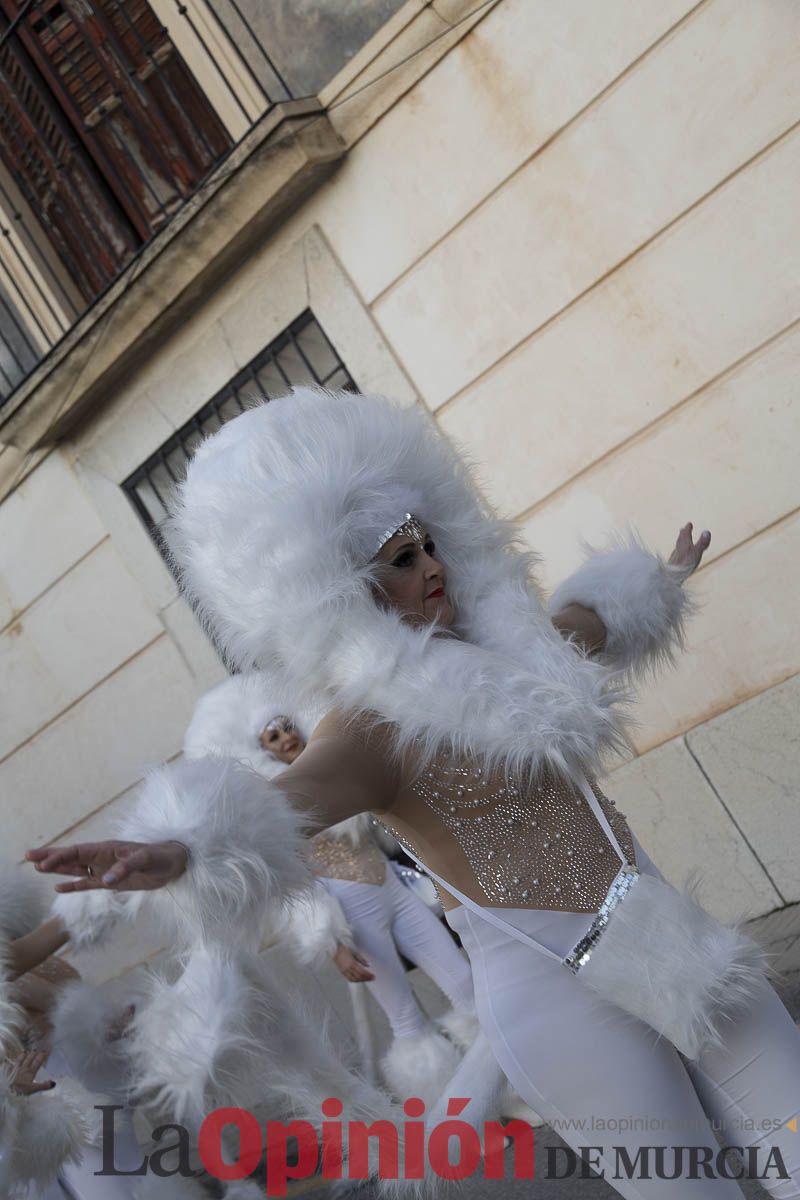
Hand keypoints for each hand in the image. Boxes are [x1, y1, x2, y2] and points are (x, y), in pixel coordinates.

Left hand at [9, 1050, 54, 1094]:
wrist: (5, 1090)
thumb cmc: (19, 1091)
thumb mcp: (33, 1090)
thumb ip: (43, 1086)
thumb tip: (53, 1083)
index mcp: (30, 1073)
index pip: (37, 1062)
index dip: (41, 1056)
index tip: (45, 1051)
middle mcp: (23, 1069)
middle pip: (29, 1059)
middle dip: (33, 1054)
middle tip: (36, 1050)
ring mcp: (14, 1069)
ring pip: (19, 1060)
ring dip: (22, 1056)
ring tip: (25, 1052)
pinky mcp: (6, 1071)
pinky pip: (8, 1065)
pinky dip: (9, 1062)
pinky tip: (8, 1061)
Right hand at [26, 840, 188, 892]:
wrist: (175, 864)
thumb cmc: (162, 856)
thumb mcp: (146, 860)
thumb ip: (127, 868)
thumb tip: (106, 880)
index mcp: (108, 849)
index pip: (79, 851)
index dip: (61, 856)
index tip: (44, 862)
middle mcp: (103, 857)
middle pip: (71, 856)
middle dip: (50, 856)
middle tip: (28, 856)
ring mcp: (105, 869)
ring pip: (75, 869)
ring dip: (57, 869)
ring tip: (36, 867)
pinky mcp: (111, 882)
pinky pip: (87, 883)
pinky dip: (73, 885)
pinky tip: (58, 888)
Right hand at [333, 944, 374, 982]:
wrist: (335, 950)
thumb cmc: (345, 949)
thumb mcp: (355, 952)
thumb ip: (362, 959)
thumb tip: (368, 965)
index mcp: (352, 963)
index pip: (362, 972)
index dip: (368, 975)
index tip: (373, 976)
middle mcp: (348, 968)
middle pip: (359, 976)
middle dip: (366, 978)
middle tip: (372, 978)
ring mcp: (344, 971)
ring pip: (354, 979)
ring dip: (361, 980)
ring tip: (367, 979)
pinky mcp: (342, 972)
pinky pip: (349, 979)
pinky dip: (356, 980)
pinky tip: (360, 979)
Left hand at [667, 522, 709, 578]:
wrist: (671, 577)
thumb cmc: (685, 564)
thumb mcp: (696, 553)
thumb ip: (702, 543)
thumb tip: (707, 531)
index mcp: (683, 545)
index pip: (685, 534)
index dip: (687, 529)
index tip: (689, 523)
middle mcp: (677, 550)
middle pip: (680, 540)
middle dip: (682, 535)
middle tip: (682, 529)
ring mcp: (674, 558)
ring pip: (677, 548)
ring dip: (680, 543)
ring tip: (681, 542)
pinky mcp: (672, 566)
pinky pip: (676, 557)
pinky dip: (678, 553)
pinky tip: (678, 559)